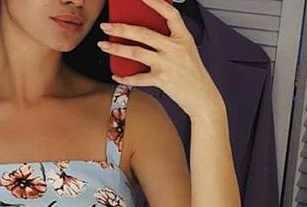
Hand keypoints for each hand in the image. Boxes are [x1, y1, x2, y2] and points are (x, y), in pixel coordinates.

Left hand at [98, 0, 223, 118]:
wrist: (202, 97)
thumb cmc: (193, 74)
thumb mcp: (186, 50)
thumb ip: (170, 40)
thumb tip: (144, 34)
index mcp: (183, 37)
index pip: (169, 13)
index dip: (155, 2)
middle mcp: (174, 48)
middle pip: (143, 33)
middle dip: (121, 28)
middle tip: (106, 26)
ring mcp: (167, 64)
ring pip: (136, 53)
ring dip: (116, 49)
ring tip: (104, 45)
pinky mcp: (162, 80)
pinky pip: (138, 78)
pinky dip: (125, 78)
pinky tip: (116, 75)